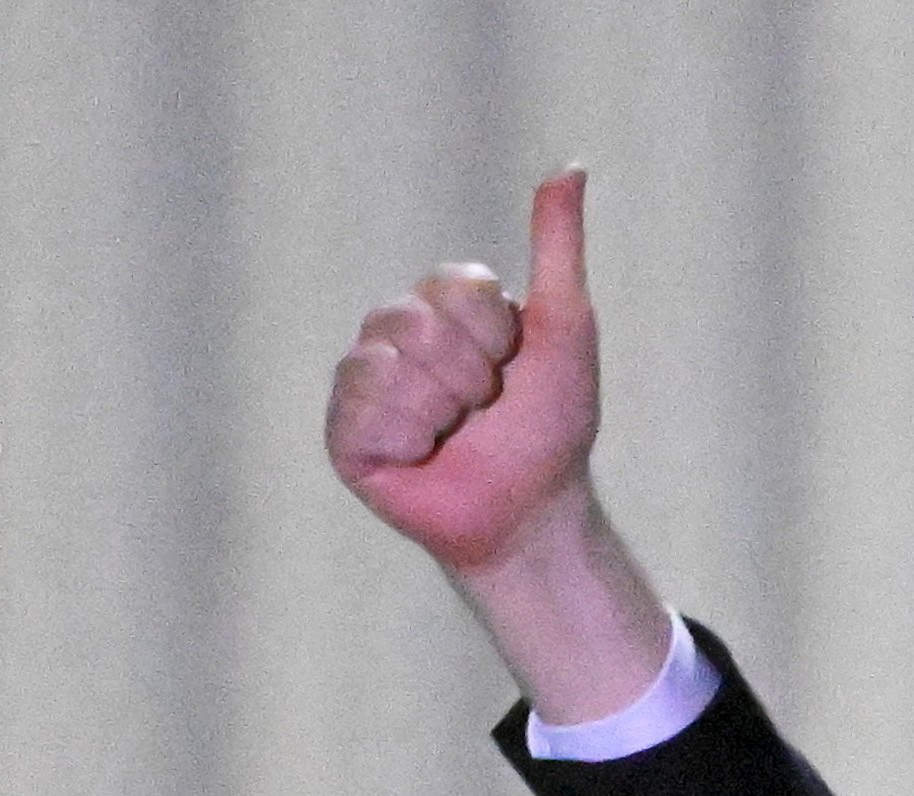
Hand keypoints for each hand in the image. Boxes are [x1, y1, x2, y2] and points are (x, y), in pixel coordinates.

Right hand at [327, 171, 670, 721]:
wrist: (531, 512)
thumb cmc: (551, 427)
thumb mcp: (566, 327)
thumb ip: (558, 247)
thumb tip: (569, 164)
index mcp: (443, 303)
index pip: (456, 286)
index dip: (496, 335)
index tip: (512, 366)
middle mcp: (396, 332)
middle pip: (418, 322)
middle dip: (471, 378)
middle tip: (484, 411)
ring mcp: (365, 380)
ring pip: (390, 365)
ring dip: (442, 411)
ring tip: (453, 436)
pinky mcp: (344, 432)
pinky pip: (364, 406)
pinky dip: (409, 437)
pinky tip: (420, 456)